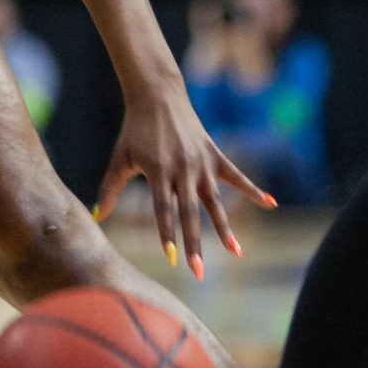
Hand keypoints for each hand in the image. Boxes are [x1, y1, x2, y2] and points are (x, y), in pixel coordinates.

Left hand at [96, 80, 272, 278]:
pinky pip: (236, 176)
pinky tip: (271, 204)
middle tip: (198, 272)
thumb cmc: (134, 130)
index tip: (172, 258)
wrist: (158, 95)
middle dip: (194, 244)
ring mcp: (201, 163)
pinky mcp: (214, 155)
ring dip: (225, 228)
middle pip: (190, 213)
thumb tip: (96, 217)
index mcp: (158, 170)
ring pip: (215, 201)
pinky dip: (253, 190)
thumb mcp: (121, 159)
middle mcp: (182, 169)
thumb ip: (109, 189)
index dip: (167, 233)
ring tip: (235, 253)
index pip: (163, 209)